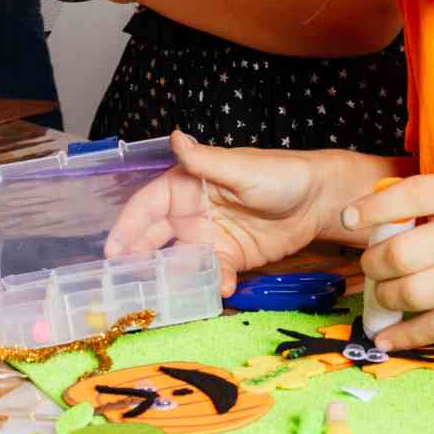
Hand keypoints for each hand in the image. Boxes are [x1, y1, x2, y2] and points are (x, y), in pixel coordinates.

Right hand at [105, 132, 342, 294]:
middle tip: (123, 281)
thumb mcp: (240, 168)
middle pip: (154, 237)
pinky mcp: (230, 258)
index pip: (147, 206)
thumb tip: (175, 137)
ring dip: (172, 278)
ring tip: (163, 295)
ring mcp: (209, 238)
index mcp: (186, 185)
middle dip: (137, 258)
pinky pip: (211, 273)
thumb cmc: (281, 173)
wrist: (321, 200)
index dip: (127, 227)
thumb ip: (204, 160)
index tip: (112, 252)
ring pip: (179, 261)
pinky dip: (212, 283)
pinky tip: (219, 289)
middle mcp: (190, 213)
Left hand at [347, 171, 433, 350]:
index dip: (369, 210)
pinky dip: (405, 335)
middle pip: (399, 254)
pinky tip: (386, 338)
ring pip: (411, 293)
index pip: (406, 197)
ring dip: (383, 298)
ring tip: (381, 295)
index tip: (348, 219)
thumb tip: (373, 216)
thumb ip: (431, 199)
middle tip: (370, 266)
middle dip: (372, 264)